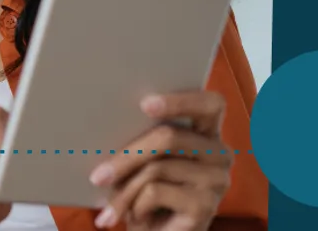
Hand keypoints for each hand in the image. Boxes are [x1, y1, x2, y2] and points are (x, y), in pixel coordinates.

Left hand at [91, 91, 232, 230]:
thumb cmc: (147, 195)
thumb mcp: (144, 162)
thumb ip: (143, 139)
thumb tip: (108, 124)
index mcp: (207, 134)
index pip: (210, 104)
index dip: (180, 101)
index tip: (145, 104)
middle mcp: (219, 154)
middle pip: (169, 136)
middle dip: (127, 155)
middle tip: (97, 176)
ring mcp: (217, 181)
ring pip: (156, 167)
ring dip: (125, 189)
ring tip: (111, 205)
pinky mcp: (206, 206)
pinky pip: (156, 192)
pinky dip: (135, 204)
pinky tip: (135, 216)